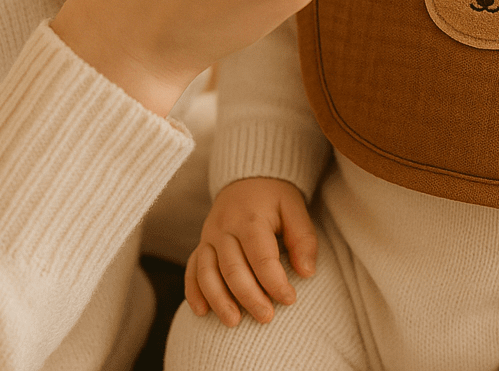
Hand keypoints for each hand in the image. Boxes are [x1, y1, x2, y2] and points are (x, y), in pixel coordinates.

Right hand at [185, 177, 316, 326]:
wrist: (248, 177)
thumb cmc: (275, 197)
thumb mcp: (295, 207)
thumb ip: (303, 238)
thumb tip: (306, 273)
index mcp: (251, 218)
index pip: (262, 258)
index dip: (275, 282)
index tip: (290, 299)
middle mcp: (224, 227)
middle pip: (233, 270)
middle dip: (250, 298)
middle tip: (267, 317)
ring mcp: (208, 236)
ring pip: (207, 273)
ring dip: (219, 300)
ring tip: (234, 322)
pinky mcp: (200, 244)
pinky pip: (192, 270)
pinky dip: (193, 292)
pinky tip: (201, 312)